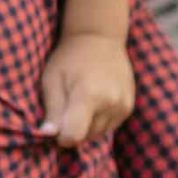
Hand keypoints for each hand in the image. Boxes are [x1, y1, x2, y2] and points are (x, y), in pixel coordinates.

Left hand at [38, 33, 135, 147]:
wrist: (99, 40)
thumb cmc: (69, 59)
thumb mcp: (51, 80)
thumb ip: (52, 110)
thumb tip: (48, 135)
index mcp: (89, 96)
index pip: (74, 136)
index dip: (60, 137)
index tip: (53, 125)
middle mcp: (111, 104)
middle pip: (85, 137)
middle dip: (71, 129)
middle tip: (63, 106)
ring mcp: (123, 106)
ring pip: (97, 133)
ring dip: (84, 126)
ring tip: (76, 101)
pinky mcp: (129, 108)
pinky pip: (108, 127)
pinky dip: (96, 121)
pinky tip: (90, 102)